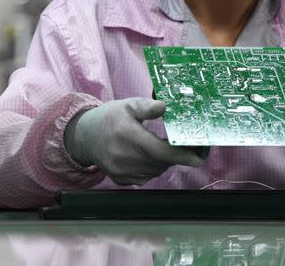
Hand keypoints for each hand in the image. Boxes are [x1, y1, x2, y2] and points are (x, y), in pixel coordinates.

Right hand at [63, 98, 207, 184]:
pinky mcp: (122, 180)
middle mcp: (124, 158)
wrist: (84, 136)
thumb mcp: (128, 105)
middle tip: (186, 143)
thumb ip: (147, 107)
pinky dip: (153, 166)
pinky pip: (147, 176)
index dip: (183, 155)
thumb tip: (165, 106)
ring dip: (164, 160)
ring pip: (156, 170)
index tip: (200, 154)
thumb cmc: (109, 118)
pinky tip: (147, 154)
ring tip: (160, 144)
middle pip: (162, 162)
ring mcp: (122, 172)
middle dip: (177, 154)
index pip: (161, 151)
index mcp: (128, 136)